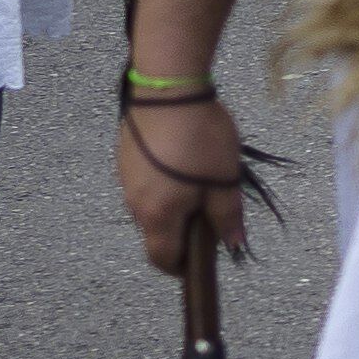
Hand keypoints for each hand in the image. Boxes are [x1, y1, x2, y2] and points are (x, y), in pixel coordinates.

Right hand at [116, 90, 248, 266]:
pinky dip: (163, 185)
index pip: (163, 258)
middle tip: (210, 215)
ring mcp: (126, 180)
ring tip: (201, 181)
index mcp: (158, 215)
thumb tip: (233, 245)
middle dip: (182, 233)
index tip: (200, 263)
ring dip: (173, 206)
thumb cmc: (200, 139)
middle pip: (157, 234)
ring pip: (151, 207)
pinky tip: (183, 162)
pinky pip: (145, 184)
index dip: (181, 268)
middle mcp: (134, 203)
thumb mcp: (224, 180)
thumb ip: (227, 216)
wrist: (167, 91)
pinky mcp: (125, 158)